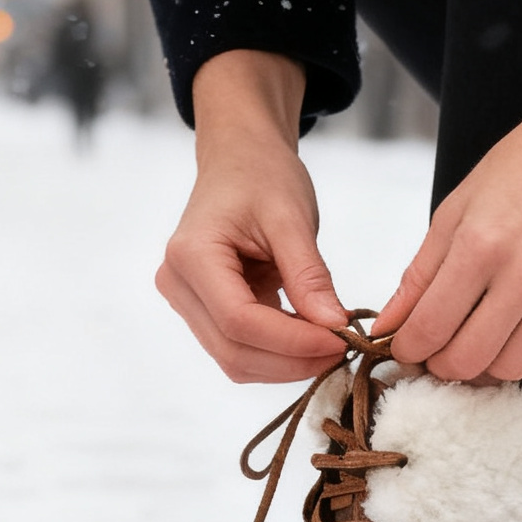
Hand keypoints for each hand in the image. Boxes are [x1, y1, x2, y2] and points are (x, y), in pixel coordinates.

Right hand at [156, 50, 350, 382]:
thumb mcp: (291, 217)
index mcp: (191, 255)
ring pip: (235, 358)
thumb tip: (333, 327)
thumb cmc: (261, 174)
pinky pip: (239, 347)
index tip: (342, 340)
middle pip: (234, 348)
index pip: (239, 320)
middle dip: (292, 358)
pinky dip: (277, 352)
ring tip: (332, 342)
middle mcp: (177, 283)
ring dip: (286, 362)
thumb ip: (309, 275)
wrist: (240, 159)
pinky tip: (310, 336)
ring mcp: (186, 300)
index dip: (292, 340)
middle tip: (345, 348)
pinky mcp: (203, 309)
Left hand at [376, 34, 521, 380]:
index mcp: (480, 244)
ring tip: (478, 335)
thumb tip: (389, 324)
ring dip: (488, 363)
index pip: (430, 328)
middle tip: (437, 349)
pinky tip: (521, 326)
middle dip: (442, 365)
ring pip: (515, 366)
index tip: (404, 347)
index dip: (408, 349)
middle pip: (470, 360)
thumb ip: (420, 273)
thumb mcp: (456, 208)